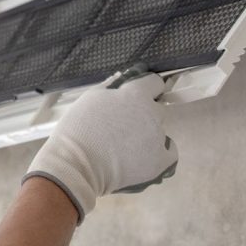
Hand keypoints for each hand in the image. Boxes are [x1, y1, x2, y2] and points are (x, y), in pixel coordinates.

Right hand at [23, 70, 177, 223]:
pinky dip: (160, 153)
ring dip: (147, 134)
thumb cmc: (78, 128)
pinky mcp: (160, 161)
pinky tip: (144, 156)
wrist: (76, 164)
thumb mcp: (90, 98)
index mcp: (135, 95)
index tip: (137, 95)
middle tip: (123, 125)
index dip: (145, 88)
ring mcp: (158, 138)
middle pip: (157, 109)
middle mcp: (152, 114)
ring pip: (159, 131)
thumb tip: (123, 81)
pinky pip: (170, 153)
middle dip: (144, 114)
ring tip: (126, 146)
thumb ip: (112, 88)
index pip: (154, 82)